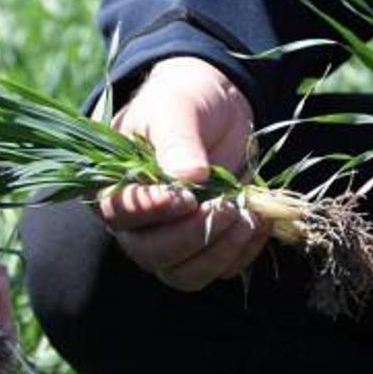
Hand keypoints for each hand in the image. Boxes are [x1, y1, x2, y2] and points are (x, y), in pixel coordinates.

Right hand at [98, 56, 266, 291]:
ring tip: (247, 217)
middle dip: (192, 236)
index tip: (184, 197)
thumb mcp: (176, 108)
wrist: (217, 104)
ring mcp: (171, 237)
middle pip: (151, 254)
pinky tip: (258, 222)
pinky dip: (242, 252)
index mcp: (114, 184)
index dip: (150, 212)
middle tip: (224, 206)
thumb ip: (177, 140)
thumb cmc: (183, 100)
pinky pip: (218, 269)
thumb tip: (188, 177)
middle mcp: (136, 222)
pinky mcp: (205, 245)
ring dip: (219, 252)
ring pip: (184, 274)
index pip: (119, 214)